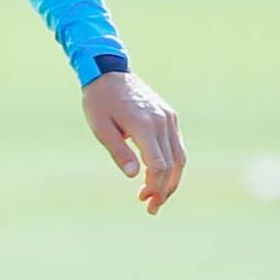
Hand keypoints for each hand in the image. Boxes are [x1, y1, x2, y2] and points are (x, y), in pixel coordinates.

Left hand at [83, 70, 185, 214]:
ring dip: (172, 179)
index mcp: (145, 126)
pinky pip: (177, 145)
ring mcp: (168, 118)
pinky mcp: (169, 116)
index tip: (144, 200)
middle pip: (173, 164)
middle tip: (152, 207)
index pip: (158, 164)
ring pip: (180, 156)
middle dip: (165, 189)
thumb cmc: (99, 101)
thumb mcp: (101, 128)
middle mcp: (162, 122)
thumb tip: (135, 176)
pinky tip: (160, 177)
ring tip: (157, 197)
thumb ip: (119, 152)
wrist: (109, 72)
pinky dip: (172, 164)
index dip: (155, 186)